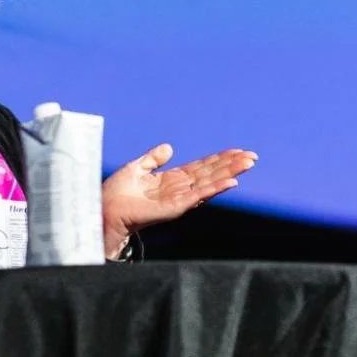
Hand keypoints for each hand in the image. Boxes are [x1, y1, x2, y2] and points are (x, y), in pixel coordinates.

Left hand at [101, 144, 257, 256]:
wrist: (104, 209)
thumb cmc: (115, 193)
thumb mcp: (136, 168)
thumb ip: (153, 159)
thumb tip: (168, 147)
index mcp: (171, 180)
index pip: (201, 168)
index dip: (219, 159)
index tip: (237, 151)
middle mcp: (179, 189)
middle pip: (210, 174)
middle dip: (231, 165)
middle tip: (252, 156)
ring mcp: (179, 199)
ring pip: (210, 183)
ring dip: (230, 173)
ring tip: (248, 164)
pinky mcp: (175, 207)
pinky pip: (199, 196)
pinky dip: (216, 188)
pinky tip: (232, 181)